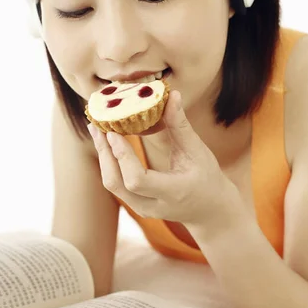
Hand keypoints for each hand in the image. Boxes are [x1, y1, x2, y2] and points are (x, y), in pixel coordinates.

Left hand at [88, 90, 237, 227]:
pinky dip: (109, 163)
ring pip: (113, 186)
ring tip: (96, 130)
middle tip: (97, 125)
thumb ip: (181, 126)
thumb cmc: (207, 178)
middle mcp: (154, 206)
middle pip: (117, 184)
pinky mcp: (137, 205)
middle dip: (104, 153)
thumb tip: (172, 95)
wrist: (211, 211)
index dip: (122, 156)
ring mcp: (143, 209)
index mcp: (173, 192)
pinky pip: (117, 185)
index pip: (137, 180)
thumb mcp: (198, 152)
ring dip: (103, 157)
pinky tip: (106, 144)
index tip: (113, 132)